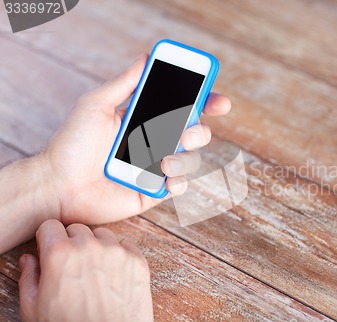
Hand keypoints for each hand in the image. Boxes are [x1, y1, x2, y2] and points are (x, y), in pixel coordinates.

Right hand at [18, 220, 152, 321]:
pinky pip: (126, 246)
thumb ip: (28, 277)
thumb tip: (30, 259)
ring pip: (103, 235)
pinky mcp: (137, 261)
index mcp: (60, 253)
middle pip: (77, 229)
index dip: (48, 239)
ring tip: (95, 271)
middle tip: (73, 265)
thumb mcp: (33, 308)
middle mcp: (90, 247)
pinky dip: (119, 255)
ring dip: (97, 247)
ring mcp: (117, 252)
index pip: (51, 226)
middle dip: (72, 243)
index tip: (51, 249)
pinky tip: (113, 274)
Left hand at [42, 54, 230, 224]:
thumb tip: (146, 57)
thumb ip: (124, 83)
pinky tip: (165, 179)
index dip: (205, 103)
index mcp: (145, 119)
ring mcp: (156, 167)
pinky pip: (180, 185)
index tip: (219, 101)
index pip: (183, 108)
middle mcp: (155, 142)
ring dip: (184, 158)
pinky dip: (179, 182)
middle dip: (199, 132)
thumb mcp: (96, 104)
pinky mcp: (154, 190)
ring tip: (163, 161)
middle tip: (186, 133)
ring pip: (191, 159)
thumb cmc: (73, 144)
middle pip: (196, 133)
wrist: (59, 185)